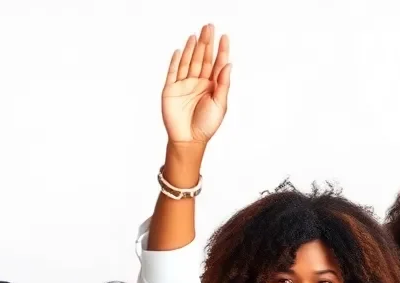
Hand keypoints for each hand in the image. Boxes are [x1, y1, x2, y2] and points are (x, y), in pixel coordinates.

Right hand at [162, 24, 230, 146]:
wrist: (189, 139)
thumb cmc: (207, 125)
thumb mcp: (220, 105)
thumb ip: (223, 84)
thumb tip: (228, 64)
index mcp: (212, 87)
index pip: (217, 65)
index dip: (221, 51)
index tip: (224, 36)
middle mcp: (199, 83)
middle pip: (202, 59)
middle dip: (206, 43)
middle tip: (209, 27)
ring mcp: (184, 85)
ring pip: (188, 62)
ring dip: (192, 48)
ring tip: (197, 35)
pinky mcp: (171, 89)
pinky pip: (173, 71)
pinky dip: (176, 61)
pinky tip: (179, 50)